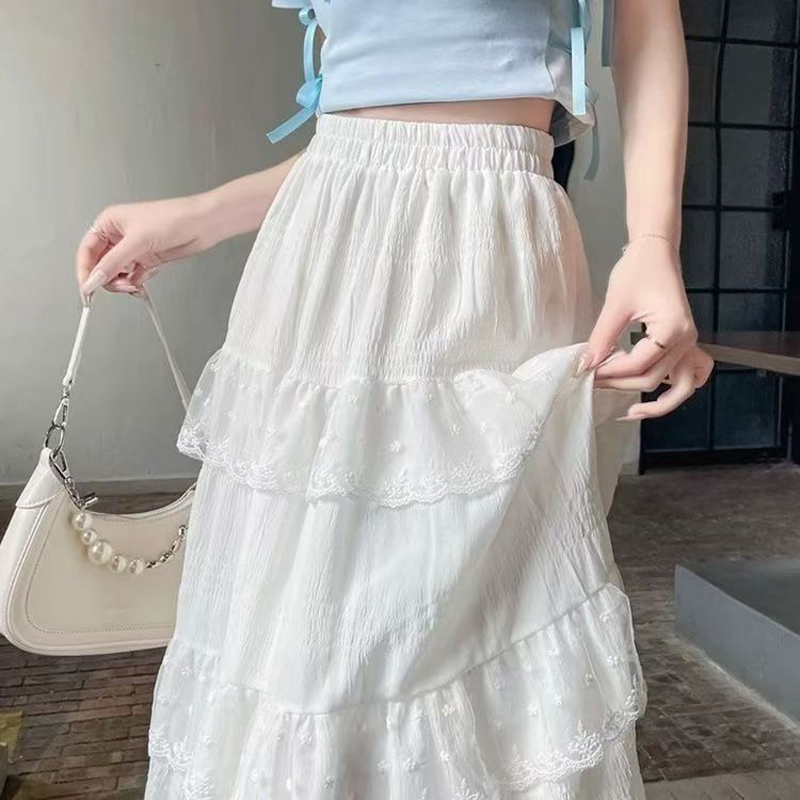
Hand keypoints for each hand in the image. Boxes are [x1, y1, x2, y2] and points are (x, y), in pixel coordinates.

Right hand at [76, 194, 213, 298]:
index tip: (87, 290)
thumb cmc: (173, 218)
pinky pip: (132, 277)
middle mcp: (118, 236)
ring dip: (123, 283)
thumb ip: (113, 264)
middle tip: (121, 286)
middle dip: (108, 279)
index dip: (85, 272)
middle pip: (100, 265)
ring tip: (134, 285)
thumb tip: (93, 279)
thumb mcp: (138, 242)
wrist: (201, 224)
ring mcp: (133, 249)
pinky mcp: (146, 259)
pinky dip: (135, 283)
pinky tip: (142, 283)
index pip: (87, 252)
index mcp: (109, 223)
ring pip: (116, 273)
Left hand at [580, 237, 713, 419]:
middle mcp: (688, 340)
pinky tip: (647, 396)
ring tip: (627, 411)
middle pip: (652, 380)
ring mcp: (690, 344)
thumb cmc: (637, 270)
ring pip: (677, 387)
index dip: (609, 373)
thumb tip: (586, 366)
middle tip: (591, 381)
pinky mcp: (684, 344)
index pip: (638, 365)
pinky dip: (670, 390)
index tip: (585, 372)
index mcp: (673, 329)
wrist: (655, 251)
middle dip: (619, 385)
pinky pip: (685, 377)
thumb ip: (602, 338)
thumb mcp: (615, 304)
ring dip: (654, 402)